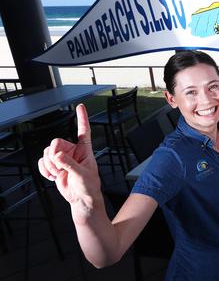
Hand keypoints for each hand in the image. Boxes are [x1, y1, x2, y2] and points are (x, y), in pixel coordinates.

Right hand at [37, 104, 101, 219]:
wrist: (81, 199)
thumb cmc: (89, 186)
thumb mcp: (82, 174)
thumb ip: (69, 164)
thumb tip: (57, 155)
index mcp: (84, 149)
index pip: (83, 130)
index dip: (82, 118)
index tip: (80, 106)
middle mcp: (72, 151)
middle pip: (55, 142)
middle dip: (55, 155)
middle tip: (61, 166)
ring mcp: (62, 158)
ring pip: (47, 152)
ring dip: (50, 165)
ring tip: (60, 173)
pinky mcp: (54, 166)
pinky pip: (43, 162)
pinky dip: (45, 170)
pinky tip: (53, 176)